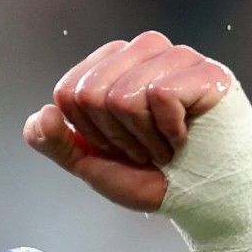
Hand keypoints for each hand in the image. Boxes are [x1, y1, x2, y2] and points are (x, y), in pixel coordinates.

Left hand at [22, 30, 233, 211]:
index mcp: (112, 62)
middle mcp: (144, 49)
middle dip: (115, 137)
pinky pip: (160, 96)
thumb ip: (56, 142)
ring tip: (167, 144)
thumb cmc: (151, 176)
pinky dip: (170, 133)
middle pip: (91, 93)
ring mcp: (178, 56)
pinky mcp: (208, 72)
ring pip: (123, 96)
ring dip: (144, 139)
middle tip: (145, 148)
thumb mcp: (91, 163)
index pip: (68, 92)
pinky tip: (187, 137)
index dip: (89, 132)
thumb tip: (43, 114)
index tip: (119, 145)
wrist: (204, 202)